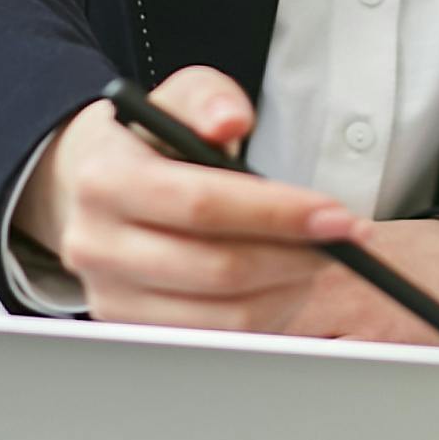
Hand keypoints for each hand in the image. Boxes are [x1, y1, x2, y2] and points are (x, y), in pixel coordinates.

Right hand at [15, 66, 438, 340]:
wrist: (95, 189)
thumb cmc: (152, 144)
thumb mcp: (179, 100)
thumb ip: (209, 99)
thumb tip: (230, 121)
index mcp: (105, 180)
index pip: (202, 205)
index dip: (277, 213)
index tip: (336, 215)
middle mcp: (97, 245)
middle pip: (217, 269)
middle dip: (296, 255)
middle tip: (343, 238)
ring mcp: (111, 297)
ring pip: (223, 315)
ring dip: (288, 290)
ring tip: (315, 259)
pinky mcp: (133, 332)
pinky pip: (216, 340)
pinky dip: (265, 316)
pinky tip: (284, 284)